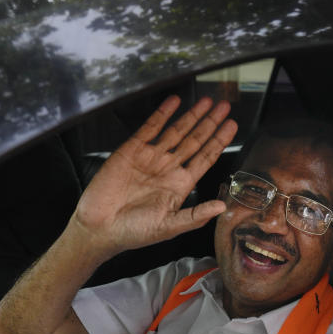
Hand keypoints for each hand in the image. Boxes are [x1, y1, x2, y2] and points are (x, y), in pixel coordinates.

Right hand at [72, 95, 237, 257]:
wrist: (100, 228)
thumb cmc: (134, 231)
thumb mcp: (170, 227)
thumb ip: (196, 216)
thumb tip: (222, 207)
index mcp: (180, 185)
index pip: (205, 158)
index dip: (219, 142)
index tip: (232, 126)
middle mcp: (168, 168)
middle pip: (195, 140)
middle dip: (210, 123)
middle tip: (225, 107)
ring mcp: (151, 157)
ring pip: (176, 131)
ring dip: (192, 116)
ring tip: (207, 102)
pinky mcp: (131, 150)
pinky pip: (150, 128)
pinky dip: (162, 114)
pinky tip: (174, 102)